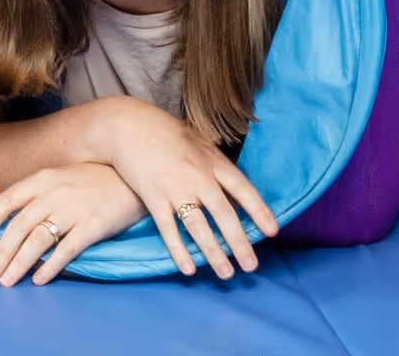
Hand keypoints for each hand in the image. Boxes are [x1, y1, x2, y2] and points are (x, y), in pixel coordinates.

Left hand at [0, 160, 143, 286]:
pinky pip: (66, 250)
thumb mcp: (59, 179)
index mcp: (41, 179)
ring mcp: (72, 210)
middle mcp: (53, 194)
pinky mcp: (92, 227)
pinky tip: (39, 279)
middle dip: (1, 251)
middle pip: (19, 226)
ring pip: (38, 240)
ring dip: (20, 263)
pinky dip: (51, 266)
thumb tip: (13, 220)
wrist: (129, 176)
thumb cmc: (91, 180)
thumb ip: (38, 196)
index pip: (7, 200)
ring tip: (8, 280)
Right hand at [85, 97, 276, 279]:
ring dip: (213, 253)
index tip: (272, 231)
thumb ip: (216, 165)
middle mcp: (196, 175)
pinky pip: (168, 228)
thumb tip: (237, 191)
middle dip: (239, 242)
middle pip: (223, 213)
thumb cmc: (165, 133)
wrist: (126, 124)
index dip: (259, 210)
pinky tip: (188, 268)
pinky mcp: (152, 195)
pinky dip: (178, 250)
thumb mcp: (197, 142)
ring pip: (198, 226)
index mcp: (210, 160)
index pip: (242, 187)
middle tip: (251, 266)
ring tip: (226, 274)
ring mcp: (174, 186)